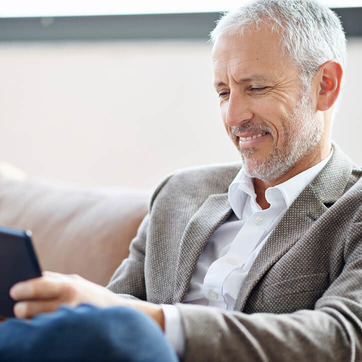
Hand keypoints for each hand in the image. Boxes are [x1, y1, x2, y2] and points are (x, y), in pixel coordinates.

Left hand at [10, 271, 164, 329]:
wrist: (118, 313)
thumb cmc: (91, 296)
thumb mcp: (76, 282)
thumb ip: (55, 280)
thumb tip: (29, 279)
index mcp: (69, 286)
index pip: (40, 284)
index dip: (24, 288)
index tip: (13, 291)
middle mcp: (68, 302)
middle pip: (31, 307)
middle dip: (21, 309)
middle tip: (18, 309)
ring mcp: (69, 319)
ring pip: (36, 323)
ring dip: (29, 321)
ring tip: (27, 318)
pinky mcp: (70, 332)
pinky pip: (47, 332)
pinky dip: (41, 329)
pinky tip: (42, 327)